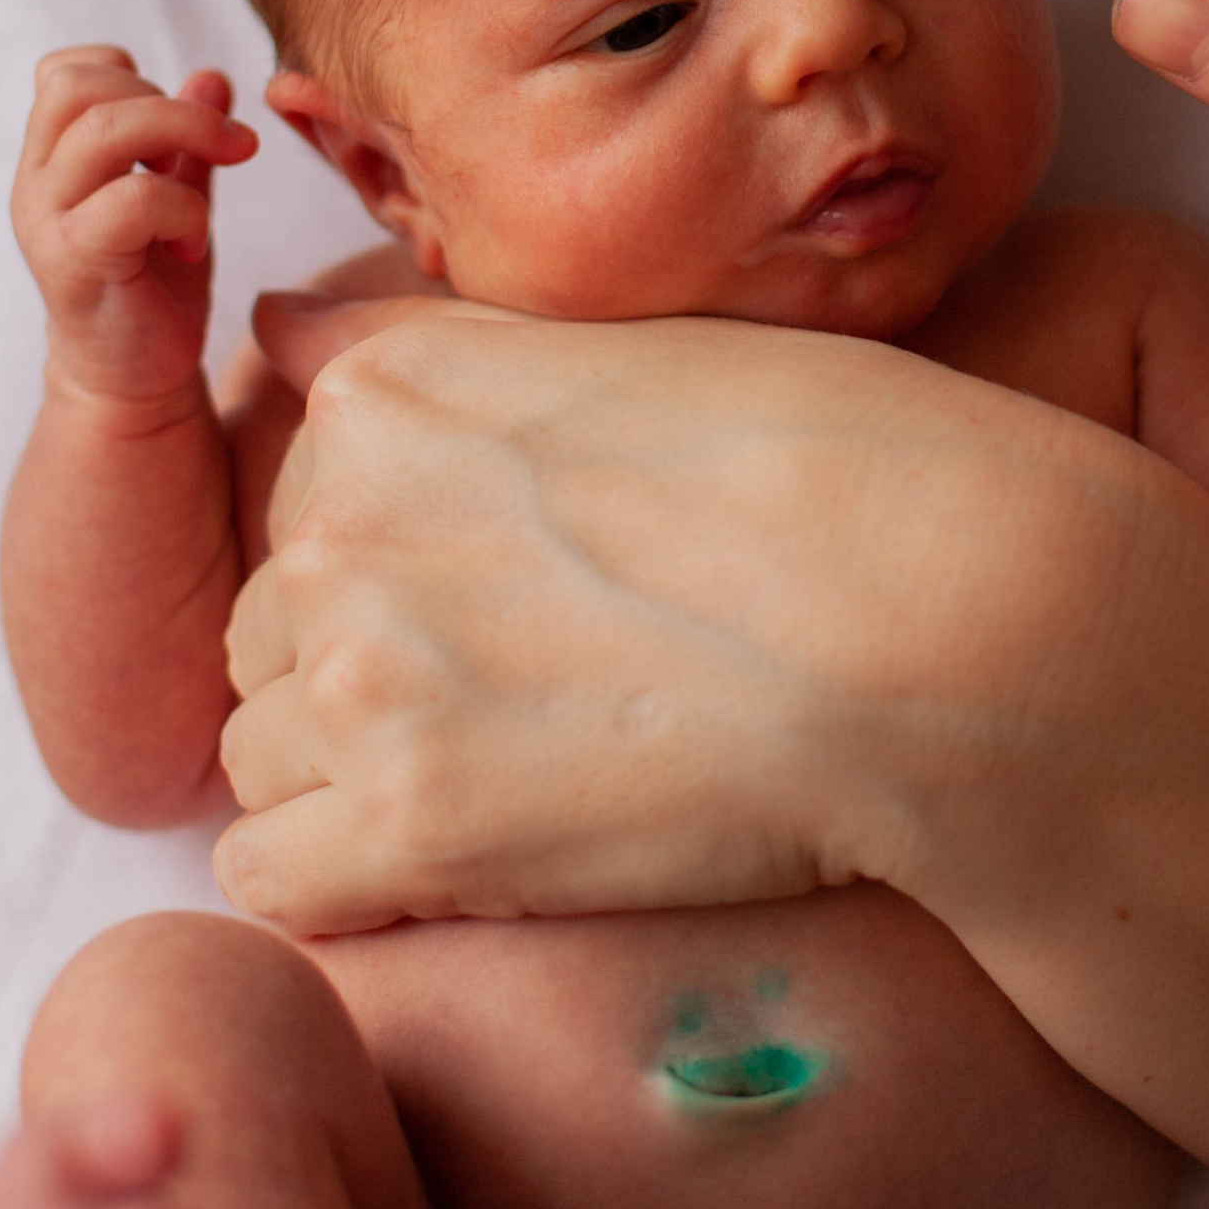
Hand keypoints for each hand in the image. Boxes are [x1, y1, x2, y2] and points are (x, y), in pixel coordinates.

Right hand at [10, 48, 256, 406]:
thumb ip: (186, 139)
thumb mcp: (176, 196)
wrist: (133, 376)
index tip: (177, 121)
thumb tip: (213, 74)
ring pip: (105, 130)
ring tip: (210, 195)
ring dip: (184, 142)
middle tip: (223, 145)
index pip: (63, 70)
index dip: (127, 75)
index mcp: (55, 157)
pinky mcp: (74, 262)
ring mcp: (47, 220)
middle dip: (170, 104)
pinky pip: (132, 200)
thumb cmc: (152, 284)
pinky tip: (193, 243)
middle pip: (80, 86)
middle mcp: (37, 180)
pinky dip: (182, 210)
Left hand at [213, 291, 1208, 935]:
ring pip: (263, 753)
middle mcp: (347, 518)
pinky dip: (356, 882)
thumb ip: (444, 350)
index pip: (304, 495)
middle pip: (270, 628)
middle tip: (534, 693)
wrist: (946, 615)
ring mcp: (371, 674)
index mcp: (399, 389)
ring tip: (520, 776)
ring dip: (357, 779)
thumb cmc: (843, 466)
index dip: (408, 556)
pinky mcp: (418, 827)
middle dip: (368, 668)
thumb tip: (273, 326)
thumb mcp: (644, 353)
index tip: (521, 590)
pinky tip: (474, 858)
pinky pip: (277, 878)